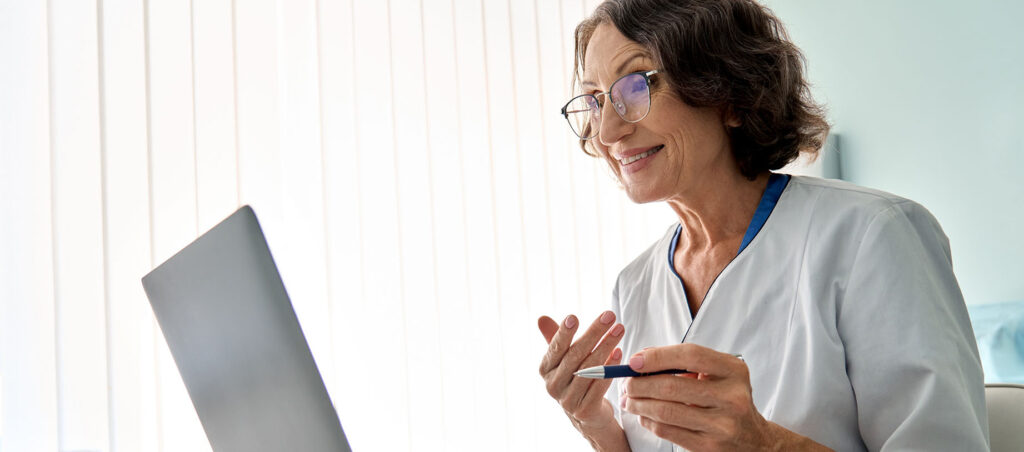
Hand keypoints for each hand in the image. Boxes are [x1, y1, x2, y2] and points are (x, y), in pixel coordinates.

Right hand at [538, 311, 624, 430]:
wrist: (586, 411)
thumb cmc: (575, 377)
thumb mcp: (564, 358)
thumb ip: (555, 338)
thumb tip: (541, 318)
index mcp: (545, 369)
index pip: (555, 348)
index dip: (563, 333)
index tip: (574, 317)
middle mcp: (553, 385)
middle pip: (575, 355)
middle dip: (594, 333)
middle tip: (609, 316)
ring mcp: (568, 400)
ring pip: (590, 369)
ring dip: (606, 346)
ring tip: (619, 329)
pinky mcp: (585, 410)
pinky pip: (600, 384)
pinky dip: (611, 367)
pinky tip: (619, 352)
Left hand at [623, 344, 829, 450]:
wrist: (753, 438)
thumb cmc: (727, 397)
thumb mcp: (717, 373)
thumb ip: (683, 362)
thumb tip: (641, 359)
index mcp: (733, 371)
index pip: (690, 356)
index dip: (658, 356)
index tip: (635, 361)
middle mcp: (731, 396)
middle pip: (672, 387)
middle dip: (640, 384)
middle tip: (626, 383)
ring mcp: (721, 424)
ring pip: (666, 411)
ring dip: (639, 404)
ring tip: (628, 399)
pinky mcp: (709, 446)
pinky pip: (668, 431)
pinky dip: (649, 421)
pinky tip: (643, 415)